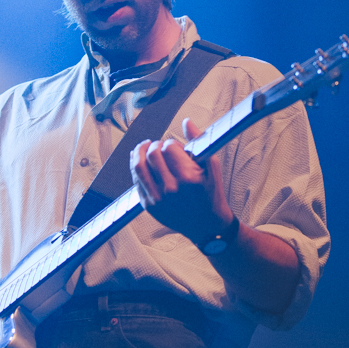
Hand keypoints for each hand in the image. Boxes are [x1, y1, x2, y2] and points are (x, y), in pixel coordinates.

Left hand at [130, 118, 233, 246]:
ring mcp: (158, 199)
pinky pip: (136, 181)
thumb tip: (186, 121)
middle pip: (152, 154)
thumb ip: (199, 142)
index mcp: (188, 178)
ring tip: (145, 146)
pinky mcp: (149, 206)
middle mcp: (171, 189)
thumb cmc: (211, 193)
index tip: (177, 147)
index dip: (172, 143)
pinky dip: (136, 167)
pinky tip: (140, 160)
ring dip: (140, 152)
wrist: (207, 226)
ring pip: (139, 166)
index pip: (169, 147)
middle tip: (161, 146)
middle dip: (156, 145)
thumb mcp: (212, 167)